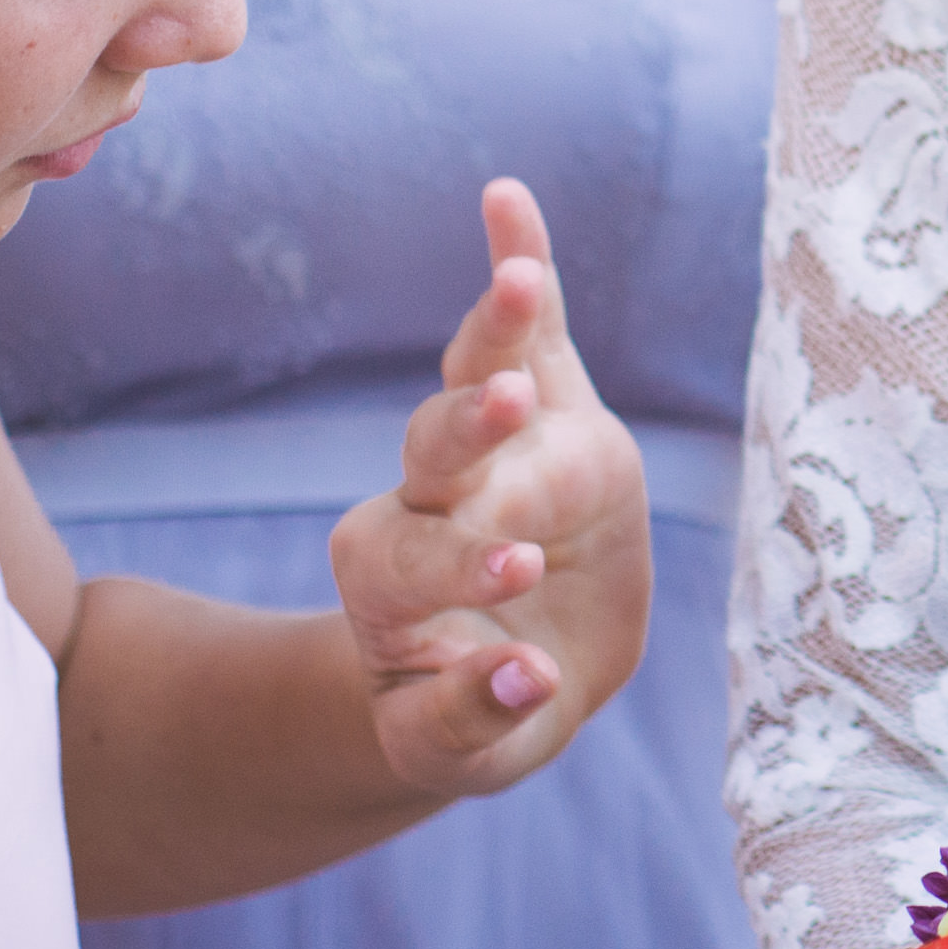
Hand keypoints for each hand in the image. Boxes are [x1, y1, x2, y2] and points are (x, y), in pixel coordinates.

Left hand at [325, 179, 648, 799]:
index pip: (413, 560)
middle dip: (466, 429)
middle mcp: (430, 502)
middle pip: (432, 453)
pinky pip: (534, 333)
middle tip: (500, 409)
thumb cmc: (474, 716)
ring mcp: (490, 451)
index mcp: (395, 584)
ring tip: (517, 285)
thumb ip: (473, 723)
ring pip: (472, 381)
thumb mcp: (462, 752)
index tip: (519, 574)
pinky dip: (519, 263)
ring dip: (494, 331)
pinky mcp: (552, 413)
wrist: (505, 673)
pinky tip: (505, 196)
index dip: (461, 561)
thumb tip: (523, 679)